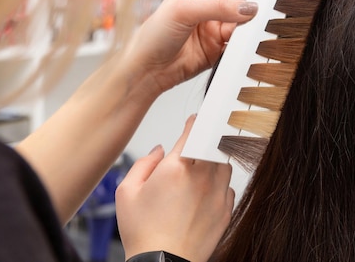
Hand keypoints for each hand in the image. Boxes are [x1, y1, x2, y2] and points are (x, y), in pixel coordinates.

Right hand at [116, 115, 234, 261]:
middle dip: (207, 140)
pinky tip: (205, 193)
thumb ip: (144, 163)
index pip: (194, 130)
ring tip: (199, 171)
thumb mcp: (127, 192)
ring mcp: (216, 193)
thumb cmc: (144, 233)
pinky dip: (219, 184)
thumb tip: (159, 151)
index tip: (195, 121)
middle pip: (214, 143)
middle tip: (197, 146)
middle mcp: (201, 176)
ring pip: (224, 163)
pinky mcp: (225, 209)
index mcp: (176, 167)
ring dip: (214, 161)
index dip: (196, 122)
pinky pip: (228, 187)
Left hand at [124, 0, 256, 95]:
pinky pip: (236, 46)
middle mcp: (207, 10)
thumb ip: (218, 8)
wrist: (147, 70)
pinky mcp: (216, 51)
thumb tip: (246, 7)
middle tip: (263, 11)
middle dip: (250, 8)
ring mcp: (212, 32)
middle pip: (238, 5)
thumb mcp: (183, 11)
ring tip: (252, 31)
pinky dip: (242, 47)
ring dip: (247, 29)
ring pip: (240, 27)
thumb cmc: (153, 36)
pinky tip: (244, 46)